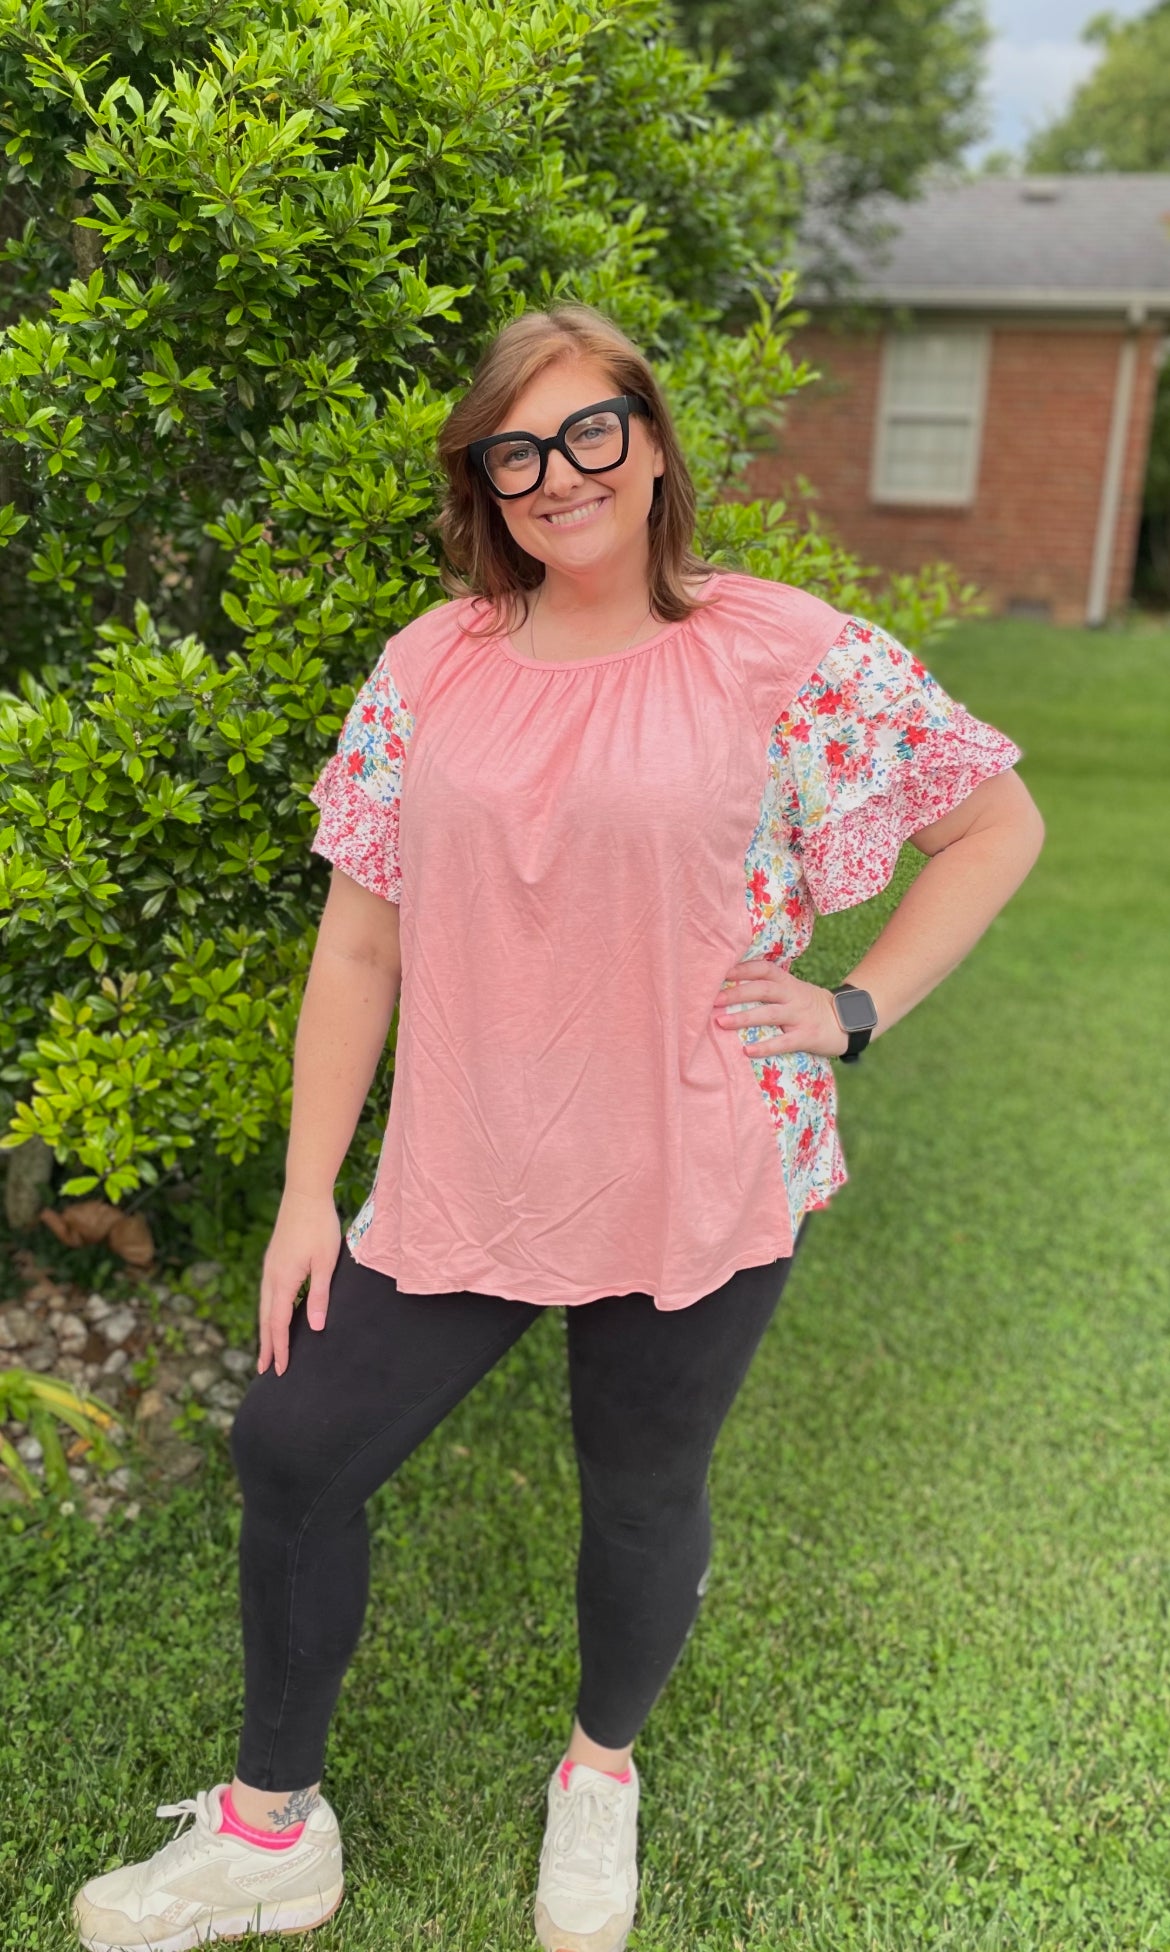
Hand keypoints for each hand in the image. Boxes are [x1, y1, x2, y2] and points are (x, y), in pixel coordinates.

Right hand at [258, 1192, 340, 1376]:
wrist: (304, 1193)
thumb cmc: (320, 1226)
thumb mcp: (326, 1263)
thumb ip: (320, 1295)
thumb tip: (316, 1328)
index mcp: (283, 1281)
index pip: (280, 1324)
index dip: (280, 1348)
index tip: (280, 1370)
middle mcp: (271, 1277)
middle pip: (266, 1319)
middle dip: (266, 1346)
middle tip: (264, 1370)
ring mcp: (270, 1268)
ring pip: (265, 1307)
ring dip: (266, 1330)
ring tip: (267, 1349)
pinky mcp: (273, 1260)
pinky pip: (268, 1294)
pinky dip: (269, 1312)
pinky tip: (275, 1315)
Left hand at [712, 956, 850, 1059]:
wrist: (846, 1021)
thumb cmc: (809, 1006)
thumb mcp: (793, 990)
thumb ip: (770, 987)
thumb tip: (732, 987)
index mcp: (788, 982)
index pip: (764, 969)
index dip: (742, 969)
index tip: (720, 972)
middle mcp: (793, 995)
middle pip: (763, 990)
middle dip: (736, 993)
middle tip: (713, 999)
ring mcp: (800, 1016)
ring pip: (770, 1014)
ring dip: (744, 1018)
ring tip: (721, 1022)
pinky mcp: (807, 1036)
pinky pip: (783, 1042)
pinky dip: (765, 1046)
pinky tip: (747, 1051)